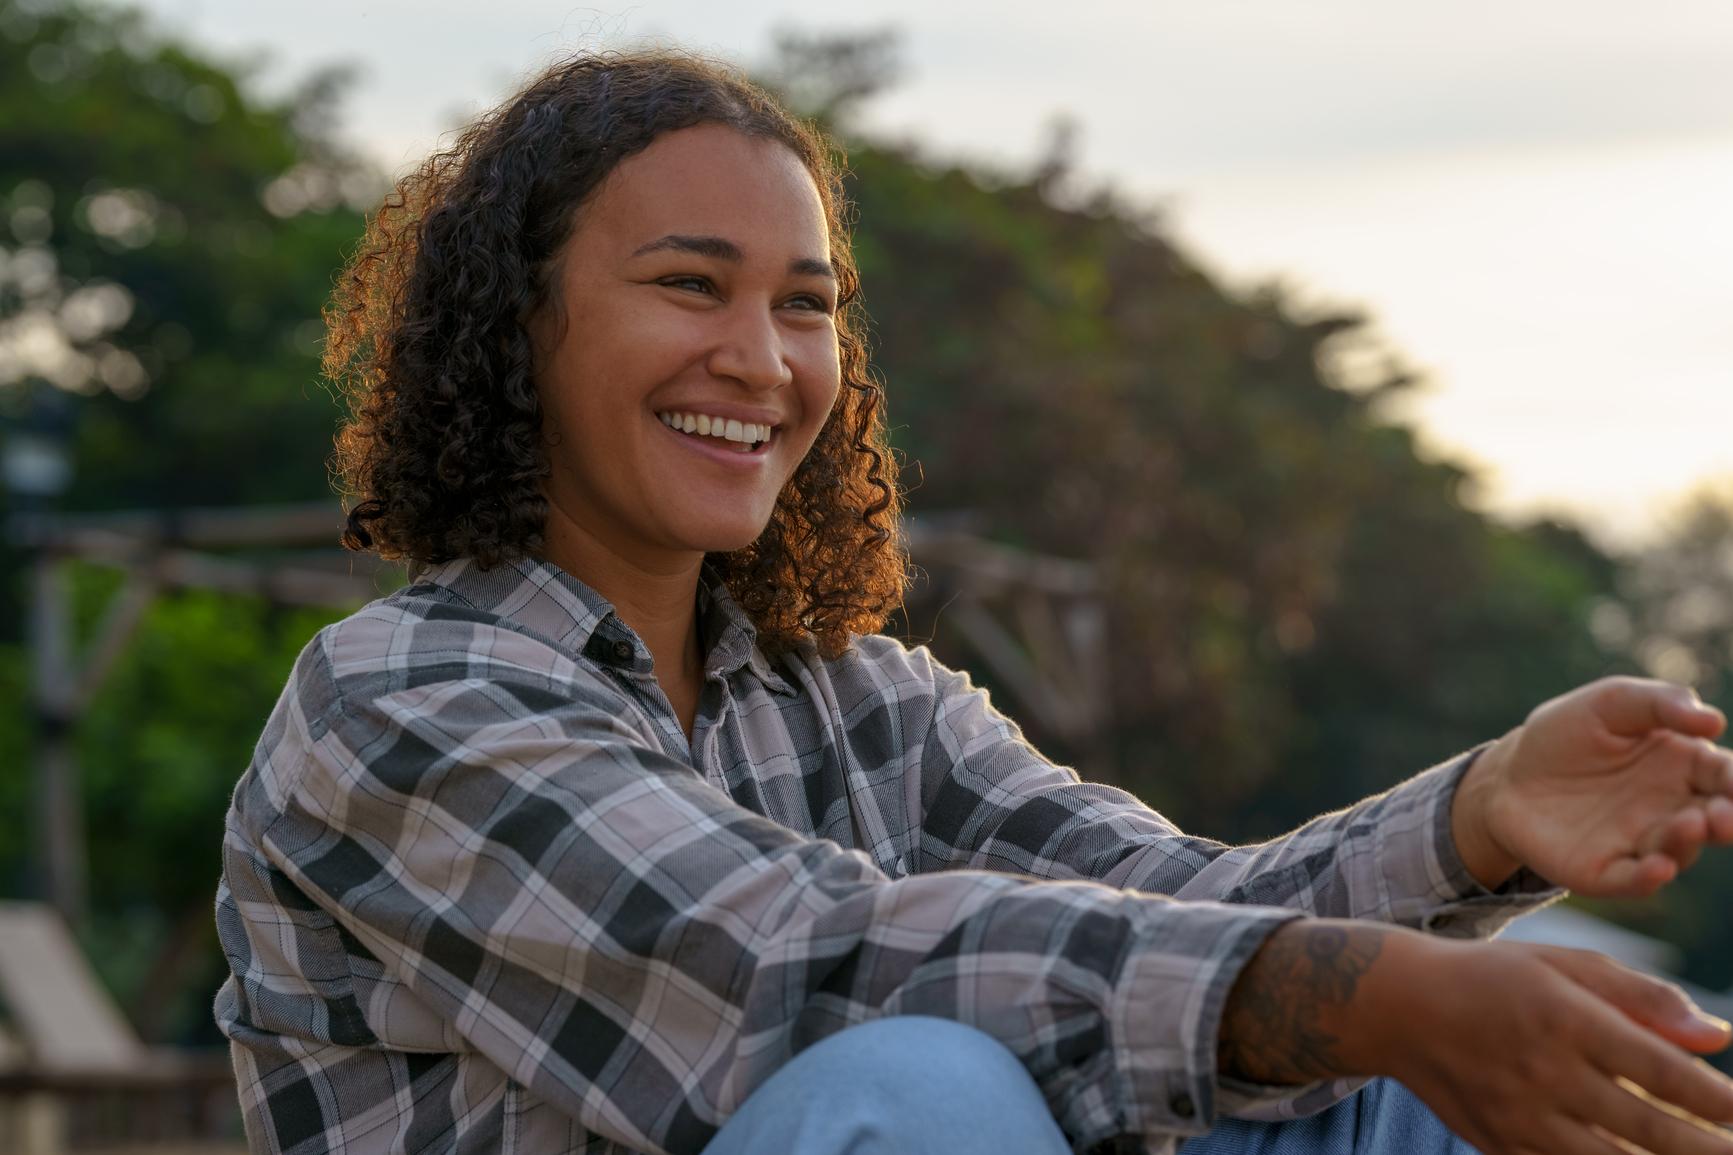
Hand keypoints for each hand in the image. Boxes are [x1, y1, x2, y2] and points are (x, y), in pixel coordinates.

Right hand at [1377, 935, 1732, 1154]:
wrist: (1398, 1007)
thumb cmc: (1493, 978)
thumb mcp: (1562, 964)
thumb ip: (1641, 996)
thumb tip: (1719, 1037)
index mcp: (1564, 1017)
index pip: (1658, 1069)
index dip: (1714, 1099)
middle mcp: (1544, 1072)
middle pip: (1647, 1129)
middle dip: (1707, 1149)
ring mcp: (1520, 1116)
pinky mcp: (1501, 1146)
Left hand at [1457, 677, 1732, 895]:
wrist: (1508, 774)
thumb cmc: (1568, 733)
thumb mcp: (1610, 703)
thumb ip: (1660, 703)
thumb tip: (1713, 721)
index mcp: (1684, 767)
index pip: (1726, 775)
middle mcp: (1674, 810)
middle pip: (1715, 820)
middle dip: (1728, 820)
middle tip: (1725, 815)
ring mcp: (1642, 843)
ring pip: (1678, 850)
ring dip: (1688, 842)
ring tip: (1691, 824)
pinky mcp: (1606, 870)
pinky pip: (1633, 879)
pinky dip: (1649, 878)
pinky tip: (1658, 868)